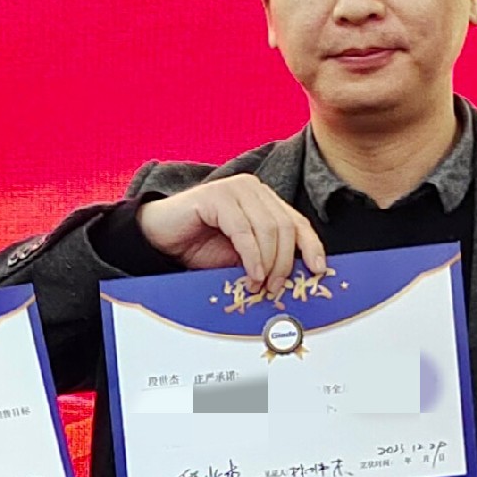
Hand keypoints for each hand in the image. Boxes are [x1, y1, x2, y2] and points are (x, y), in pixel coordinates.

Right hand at [138, 176, 326, 295]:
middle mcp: (253, 189)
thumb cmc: (198, 247)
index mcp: (263, 200)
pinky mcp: (216, 196)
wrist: (159, 238)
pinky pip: (244, 230)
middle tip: (276, 288)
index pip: (297, 222)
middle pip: (285, 227)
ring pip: (268, 229)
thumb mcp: (241, 257)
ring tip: (260, 285)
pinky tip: (251, 274)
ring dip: (268, 263)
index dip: (311, 247)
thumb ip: (266, 260)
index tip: (318, 270)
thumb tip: (296, 279)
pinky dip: (252, 256)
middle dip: (285, 263)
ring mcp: (235, 189)